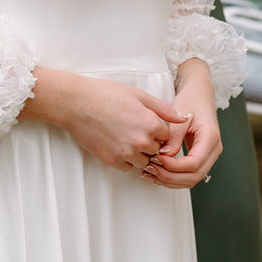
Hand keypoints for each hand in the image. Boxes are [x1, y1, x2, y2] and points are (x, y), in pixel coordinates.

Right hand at [31, 70, 183, 174]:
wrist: (76, 103)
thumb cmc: (105, 94)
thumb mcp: (138, 95)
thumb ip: (164, 109)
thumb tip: (185, 117)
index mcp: (150, 124)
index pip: (167, 136)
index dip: (158, 129)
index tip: (145, 122)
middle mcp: (141, 141)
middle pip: (157, 151)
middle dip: (150, 142)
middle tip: (134, 129)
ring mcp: (126, 153)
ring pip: (144, 161)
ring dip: (139, 153)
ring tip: (125, 136)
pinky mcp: (112, 161)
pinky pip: (128, 167)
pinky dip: (126, 159)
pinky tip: (117, 144)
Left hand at [143, 59, 221, 189]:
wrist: (199, 94)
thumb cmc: (190, 100)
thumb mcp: (180, 114)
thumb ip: (173, 136)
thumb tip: (164, 155)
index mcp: (210, 137)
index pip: (193, 163)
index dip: (173, 166)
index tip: (155, 159)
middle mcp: (213, 149)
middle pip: (194, 176)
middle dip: (170, 177)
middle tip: (149, 169)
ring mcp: (209, 155)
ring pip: (192, 179)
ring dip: (170, 180)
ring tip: (150, 172)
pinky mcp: (201, 156)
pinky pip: (189, 174)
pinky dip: (173, 177)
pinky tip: (157, 171)